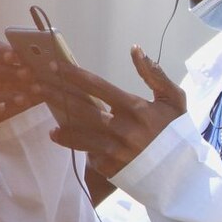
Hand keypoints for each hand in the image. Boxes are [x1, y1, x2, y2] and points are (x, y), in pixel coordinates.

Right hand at [0, 41, 43, 129]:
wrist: (22, 111)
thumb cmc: (27, 83)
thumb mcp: (33, 73)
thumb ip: (37, 66)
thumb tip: (52, 63)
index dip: (1, 52)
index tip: (16, 56)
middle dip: (6, 72)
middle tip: (27, 74)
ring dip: (3, 95)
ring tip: (24, 99)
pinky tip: (1, 108)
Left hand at [38, 45, 185, 176]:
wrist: (182, 171)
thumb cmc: (177, 132)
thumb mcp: (173, 99)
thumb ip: (154, 74)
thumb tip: (135, 50)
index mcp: (137, 108)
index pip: (100, 87)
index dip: (76, 76)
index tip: (57, 67)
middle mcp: (123, 128)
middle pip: (84, 110)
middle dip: (59, 96)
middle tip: (40, 87)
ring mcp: (116, 149)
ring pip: (81, 136)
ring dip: (63, 129)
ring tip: (51, 126)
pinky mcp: (112, 167)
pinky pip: (91, 154)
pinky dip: (77, 146)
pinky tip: (63, 139)